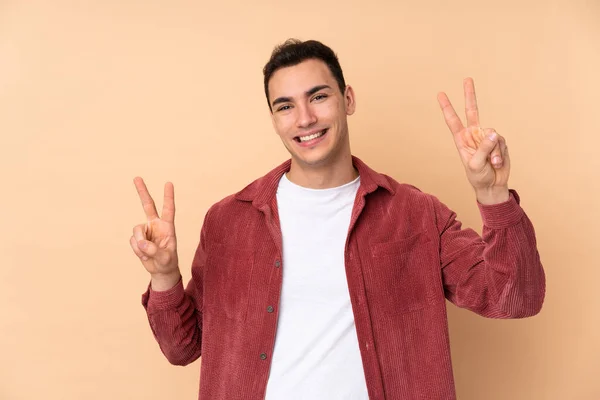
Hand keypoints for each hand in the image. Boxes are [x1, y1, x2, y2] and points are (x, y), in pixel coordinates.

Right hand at [130, 177, 179, 289]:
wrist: (160, 270)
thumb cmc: (168, 262)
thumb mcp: (165, 258)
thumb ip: (154, 251)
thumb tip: (141, 243)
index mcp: (167, 227)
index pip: (168, 209)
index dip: (168, 196)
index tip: (168, 183)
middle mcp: (156, 225)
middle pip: (148, 205)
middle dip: (142, 191)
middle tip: (136, 177)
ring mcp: (146, 231)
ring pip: (136, 230)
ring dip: (140, 244)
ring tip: (148, 254)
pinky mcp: (137, 238)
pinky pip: (132, 241)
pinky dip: (137, 250)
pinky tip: (144, 255)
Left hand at [437, 78, 509, 203]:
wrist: (493, 186)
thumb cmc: (479, 177)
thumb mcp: (476, 164)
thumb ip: (484, 148)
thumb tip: (493, 132)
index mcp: (461, 140)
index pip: (453, 120)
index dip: (447, 107)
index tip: (440, 94)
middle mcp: (473, 135)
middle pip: (472, 111)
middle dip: (470, 95)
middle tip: (467, 79)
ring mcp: (487, 137)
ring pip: (492, 134)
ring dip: (493, 151)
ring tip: (491, 163)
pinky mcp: (499, 141)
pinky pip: (502, 142)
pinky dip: (500, 153)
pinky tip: (497, 163)